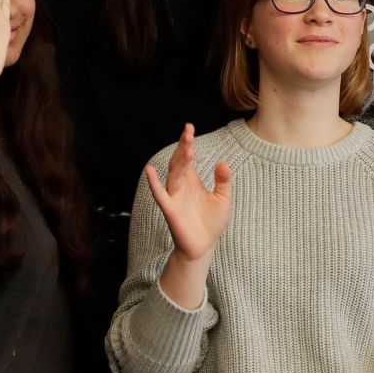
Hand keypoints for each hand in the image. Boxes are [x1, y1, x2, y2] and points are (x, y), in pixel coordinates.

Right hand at [145, 123, 231, 262]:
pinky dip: (154, 183)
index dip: (187, 143)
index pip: (188, 158)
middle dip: (183, 147)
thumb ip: (223, 180)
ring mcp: (174, 197)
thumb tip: (222, 162)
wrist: (204, 245)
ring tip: (186, 148)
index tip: (189, 127)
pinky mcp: (170, 210)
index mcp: (192, 181)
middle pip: (179, 162)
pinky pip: (160, 194)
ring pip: (173, 175)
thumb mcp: (224, 198)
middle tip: (188, 132)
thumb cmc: (212, 221)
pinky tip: (149, 170)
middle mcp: (181, 186)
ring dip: (179, 162)